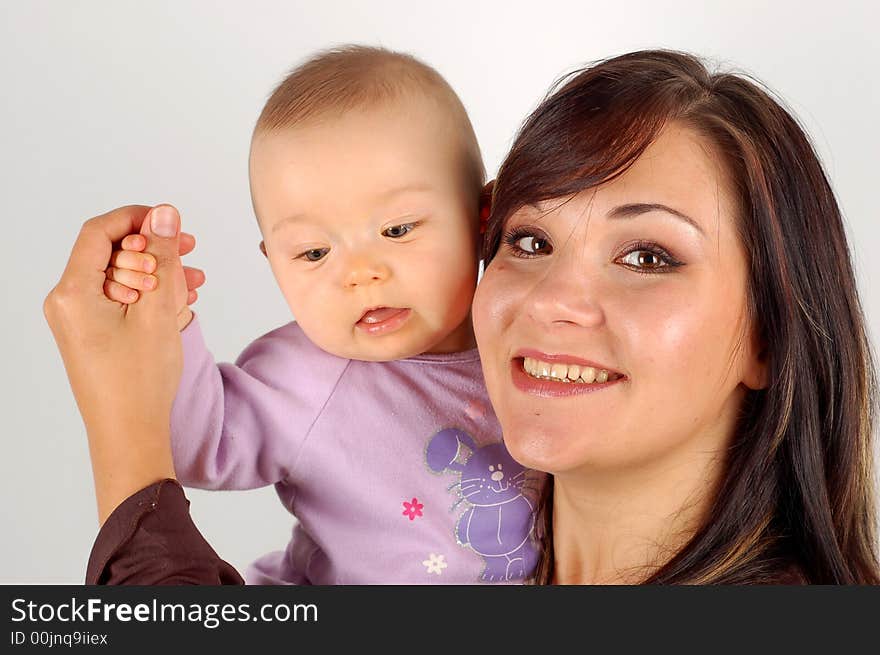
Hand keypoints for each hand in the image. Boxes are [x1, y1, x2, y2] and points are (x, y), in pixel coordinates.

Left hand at [44, 204, 186, 522]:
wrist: (130, 433)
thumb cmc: (139, 380)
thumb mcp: (158, 310)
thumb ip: (161, 256)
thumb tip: (163, 212)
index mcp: (73, 293)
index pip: (99, 233)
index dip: (137, 219)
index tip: (170, 222)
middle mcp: (67, 303)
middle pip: (110, 254)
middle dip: (153, 250)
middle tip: (189, 251)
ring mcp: (78, 320)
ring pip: (119, 277)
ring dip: (157, 274)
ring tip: (195, 281)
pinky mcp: (92, 334)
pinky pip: (119, 300)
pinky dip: (148, 296)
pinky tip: (181, 301)